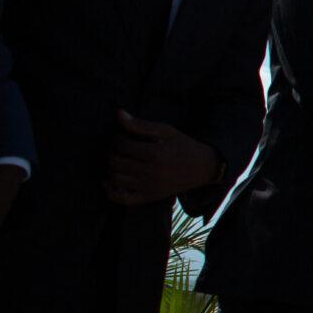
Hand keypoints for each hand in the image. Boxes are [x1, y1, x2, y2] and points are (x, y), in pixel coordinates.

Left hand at [103, 113, 218, 205]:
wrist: (203, 168)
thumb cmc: (183, 146)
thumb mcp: (166, 131)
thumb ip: (140, 124)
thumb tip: (118, 113)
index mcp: (155, 153)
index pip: (121, 145)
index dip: (116, 138)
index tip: (120, 136)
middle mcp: (151, 172)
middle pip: (115, 162)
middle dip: (111, 153)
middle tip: (117, 149)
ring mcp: (150, 186)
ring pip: (116, 179)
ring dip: (111, 169)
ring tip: (118, 161)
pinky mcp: (149, 197)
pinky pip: (123, 199)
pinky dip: (111, 192)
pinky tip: (109, 182)